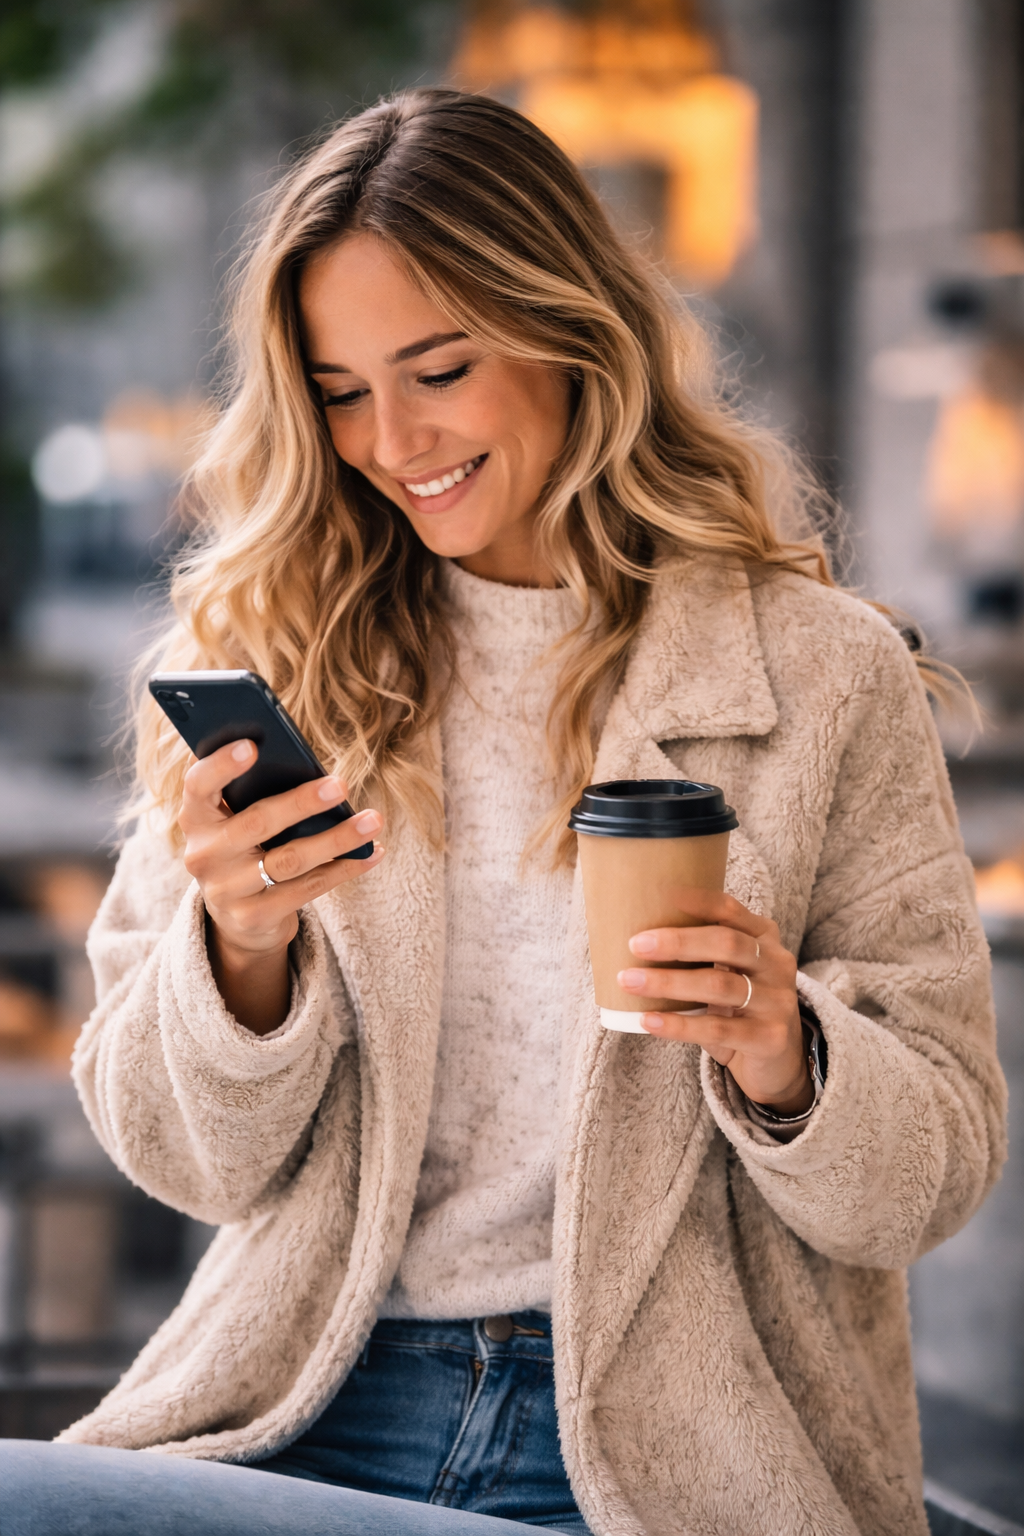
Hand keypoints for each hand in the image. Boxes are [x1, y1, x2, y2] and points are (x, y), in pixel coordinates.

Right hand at [180, 739, 384, 1032]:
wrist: (237, 916)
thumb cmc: (246, 845)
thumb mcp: (236, 819)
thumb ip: (254, 792)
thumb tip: (304, 763)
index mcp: (195, 817)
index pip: (198, 784)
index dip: (222, 764)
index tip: (253, 746)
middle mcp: (203, 854)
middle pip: (256, 822)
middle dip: (301, 802)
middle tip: (340, 785)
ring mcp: (226, 890)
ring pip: (290, 860)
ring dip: (336, 838)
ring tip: (372, 820)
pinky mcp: (254, 916)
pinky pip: (307, 889)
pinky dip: (344, 868)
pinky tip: (371, 853)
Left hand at [617, 888, 811, 1113]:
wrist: (778, 1059)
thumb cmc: (739, 1008)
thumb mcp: (730, 972)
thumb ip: (702, 954)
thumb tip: (636, 939)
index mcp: (763, 938)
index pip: (730, 910)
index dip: (697, 901)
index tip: (661, 894)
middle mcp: (776, 964)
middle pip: (726, 943)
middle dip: (677, 942)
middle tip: (635, 944)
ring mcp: (777, 1001)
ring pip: (718, 985)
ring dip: (668, 982)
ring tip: (630, 981)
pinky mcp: (769, 1037)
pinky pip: (717, 1028)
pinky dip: (678, 1024)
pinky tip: (649, 1020)